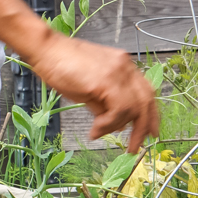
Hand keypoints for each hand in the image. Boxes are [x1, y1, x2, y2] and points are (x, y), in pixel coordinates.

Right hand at [26, 29, 159, 151]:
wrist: (46, 49)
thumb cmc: (61, 66)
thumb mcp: (89, 89)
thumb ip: (105, 104)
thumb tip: (117, 124)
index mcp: (124, 67)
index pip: (147, 92)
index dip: (150, 114)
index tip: (150, 132)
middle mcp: (126, 67)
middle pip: (146, 101)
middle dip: (143, 127)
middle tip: (135, 147)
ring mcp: (118, 72)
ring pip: (133, 107)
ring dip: (117, 126)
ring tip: (98, 132)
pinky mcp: (106, 80)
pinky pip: (119, 109)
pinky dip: (108, 124)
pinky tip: (95, 129)